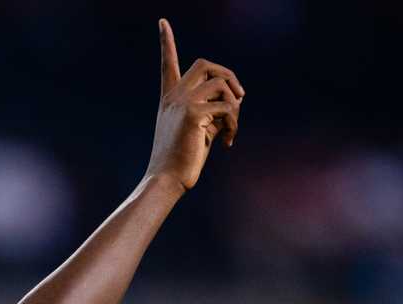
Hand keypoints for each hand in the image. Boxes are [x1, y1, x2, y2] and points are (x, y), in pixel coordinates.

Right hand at [146, 19, 243, 191]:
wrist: (166, 181)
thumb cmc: (182, 160)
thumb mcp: (199, 129)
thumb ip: (214, 109)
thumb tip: (240, 95)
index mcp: (170, 99)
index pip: (169, 64)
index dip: (167, 42)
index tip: (162, 22)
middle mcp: (174, 97)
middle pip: (205, 63)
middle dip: (229, 75)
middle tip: (239, 97)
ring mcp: (182, 103)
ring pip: (222, 84)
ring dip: (236, 105)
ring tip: (231, 129)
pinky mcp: (193, 114)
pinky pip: (228, 107)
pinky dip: (235, 124)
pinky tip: (227, 143)